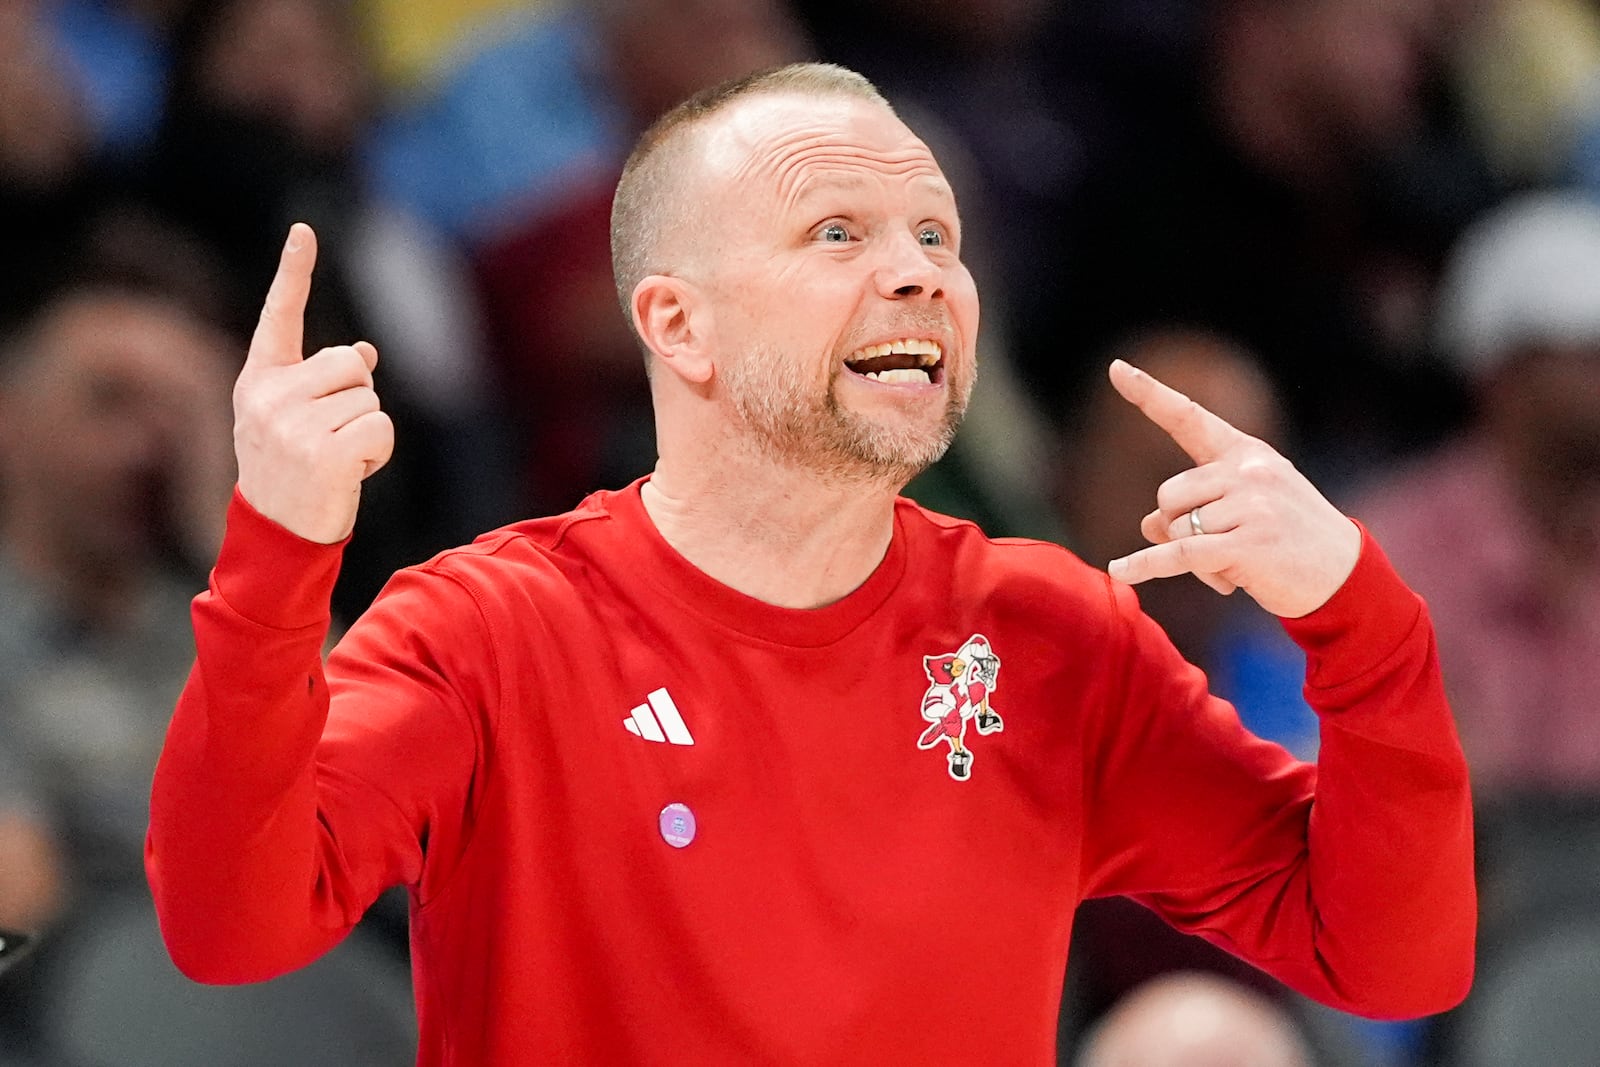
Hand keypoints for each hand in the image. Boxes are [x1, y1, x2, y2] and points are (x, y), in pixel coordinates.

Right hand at [232, 224, 392, 543]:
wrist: (276, 536)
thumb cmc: (292, 475)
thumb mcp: (297, 422)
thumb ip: (322, 384)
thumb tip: (364, 351)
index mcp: (258, 382)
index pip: (279, 317)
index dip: (294, 272)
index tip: (303, 231)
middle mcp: (270, 398)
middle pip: (350, 362)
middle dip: (357, 397)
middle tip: (330, 439)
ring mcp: (294, 426)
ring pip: (370, 398)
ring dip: (368, 430)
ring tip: (335, 461)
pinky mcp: (325, 453)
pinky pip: (381, 428)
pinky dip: (379, 453)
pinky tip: (351, 474)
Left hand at [1104, 359, 1359, 617]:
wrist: (1345, 577)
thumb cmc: (1288, 542)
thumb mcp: (1243, 513)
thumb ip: (1195, 509)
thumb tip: (1148, 525)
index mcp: (1247, 453)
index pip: (1189, 417)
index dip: (1149, 393)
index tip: (1116, 369)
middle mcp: (1249, 471)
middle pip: (1168, 494)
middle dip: (1177, 525)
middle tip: (1217, 548)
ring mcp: (1251, 506)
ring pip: (1175, 528)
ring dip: (1191, 557)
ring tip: (1232, 567)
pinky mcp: (1247, 546)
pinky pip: (1180, 554)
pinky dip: (1147, 565)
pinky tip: (1121, 571)